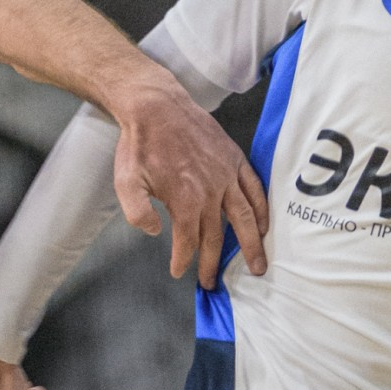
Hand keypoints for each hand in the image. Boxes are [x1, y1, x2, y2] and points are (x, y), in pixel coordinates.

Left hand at [109, 70, 268, 287]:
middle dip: (213, 263)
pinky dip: (262, 209)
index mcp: (185, 199)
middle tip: (212, 282)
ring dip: (252, 245)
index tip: (179, 271)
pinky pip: (255, 189)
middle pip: (217, 236)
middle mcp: (211, 191)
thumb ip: (138, 212)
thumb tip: (156, 232)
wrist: (156, 106)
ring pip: (245, 218)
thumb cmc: (139, 145)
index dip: (183, 259)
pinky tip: (265, 226)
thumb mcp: (125, 181)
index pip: (188, 240)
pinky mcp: (235, 160)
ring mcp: (227, 175)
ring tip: (257, 266)